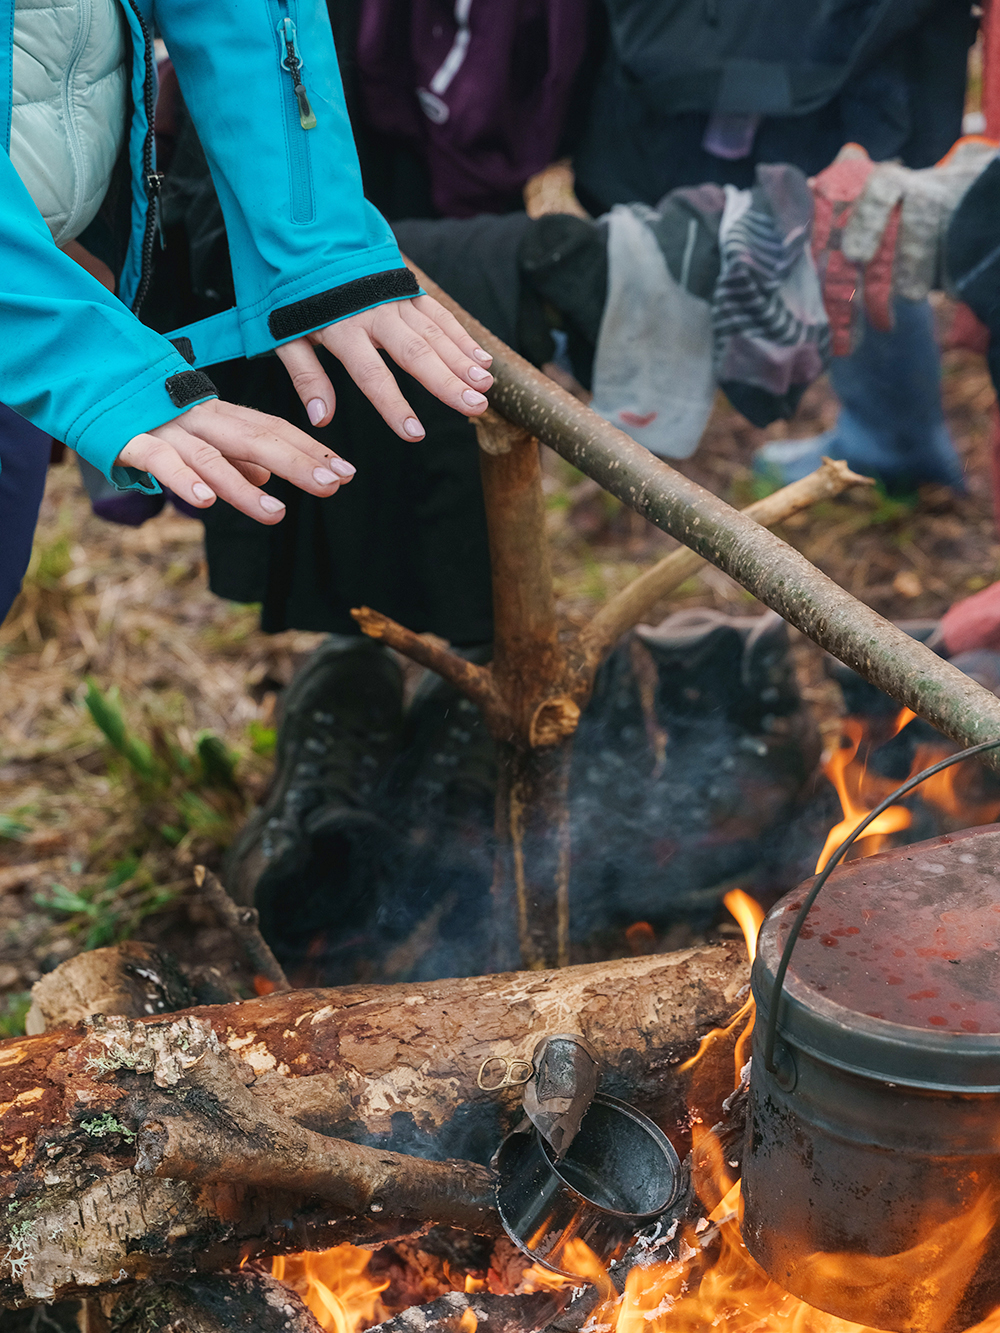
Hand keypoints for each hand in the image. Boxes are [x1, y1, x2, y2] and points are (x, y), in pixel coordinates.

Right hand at [116, 399, 356, 523]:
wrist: (80, 371)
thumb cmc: (143, 409)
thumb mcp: (194, 430)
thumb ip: (229, 453)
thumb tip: (264, 475)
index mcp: (217, 414)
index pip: (273, 429)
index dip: (309, 449)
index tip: (346, 471)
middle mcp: (199, 417)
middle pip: (256, 437)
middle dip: (297, 462)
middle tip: (334, 484)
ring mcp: (165, 427)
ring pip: (211, 456)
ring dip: (245, 488)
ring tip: (276, 515)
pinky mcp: (129, 439)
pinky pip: (160, 461)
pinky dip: (184, 480)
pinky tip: (207, 502)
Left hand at [275, 293, 493, 438]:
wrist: (307, 235)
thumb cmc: (295, 294)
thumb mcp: (286, 336)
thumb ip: (306, 377)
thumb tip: (321, 419)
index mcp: (343, 330)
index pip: (372, 375)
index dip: (393, 405)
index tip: (415, 433)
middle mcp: (374, 316)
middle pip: (416, 354)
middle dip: (447, 383)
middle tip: (475, 407)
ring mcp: (395, 301)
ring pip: (434, 334)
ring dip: (462, 361)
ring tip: (485, 387)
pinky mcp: (408, 290)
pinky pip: (439, 315)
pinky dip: (462, 338)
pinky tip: (482, 360)